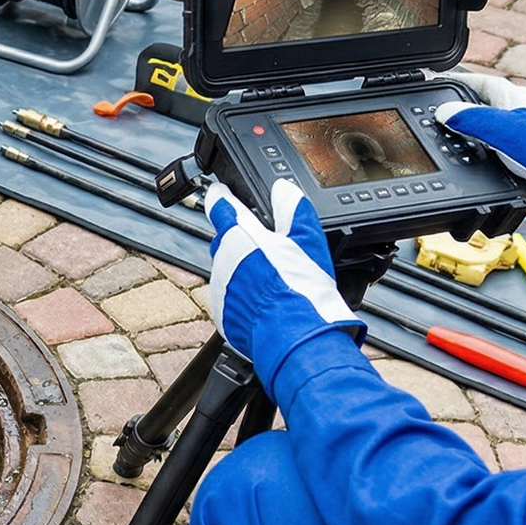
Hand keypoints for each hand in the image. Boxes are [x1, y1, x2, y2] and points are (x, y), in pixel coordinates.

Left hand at [206, 180, 363, 396]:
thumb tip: (283, 188)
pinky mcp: (222, 315)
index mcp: (240, 236)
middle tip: (261, 244)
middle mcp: (223, 261)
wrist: (295, 336)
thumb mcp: (307, 239)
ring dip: (242, 270)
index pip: (221, 207)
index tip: (218, 192)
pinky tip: (264, 301)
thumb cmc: (302, 288)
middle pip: (224, 241)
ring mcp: (220, 289)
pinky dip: (242, 297)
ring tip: (271, 279)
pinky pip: (229, 299)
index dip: (220, 197)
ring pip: (226, 271)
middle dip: (237, 238)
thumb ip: (293, 209)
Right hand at [433, 74, 525, 235]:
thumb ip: (468, 118)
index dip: (460, 81)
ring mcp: (524, 138)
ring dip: (471, 133)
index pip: (483, 83)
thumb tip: (444, 112)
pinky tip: (475, 163)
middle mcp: (521, 116)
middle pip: (485, 105)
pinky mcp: (525, 160)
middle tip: (440, 112)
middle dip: (463, 107)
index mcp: (518, 99)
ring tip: (452, 137)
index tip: (441, 82)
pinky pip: (495, 152)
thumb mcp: (498, 129)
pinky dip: (481, 155)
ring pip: (489, 130)